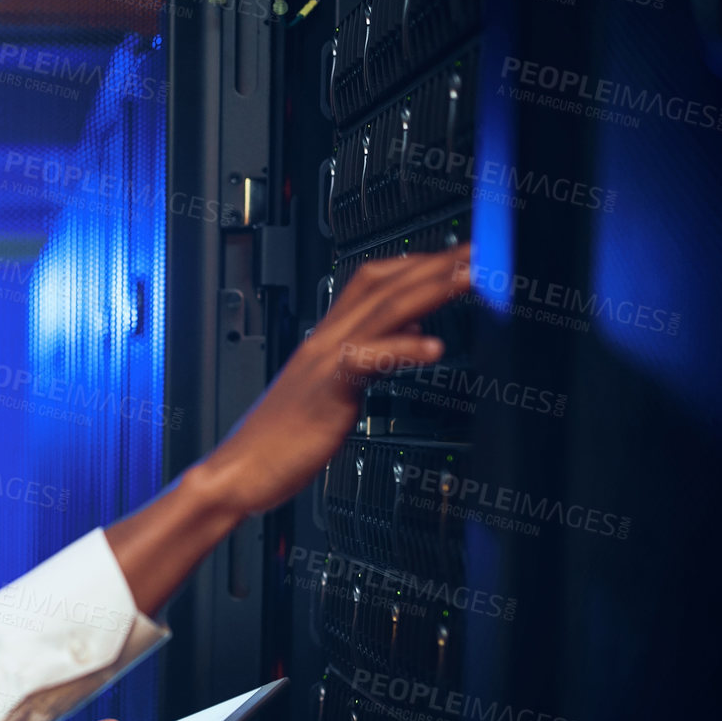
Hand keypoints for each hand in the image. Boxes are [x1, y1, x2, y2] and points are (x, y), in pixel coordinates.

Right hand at [204, 243, 472, 516]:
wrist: (238, 472)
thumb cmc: (281, 438)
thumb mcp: (333, 386)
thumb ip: (370, 354)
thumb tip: (408, 332)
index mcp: (327, 338)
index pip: (375, 280)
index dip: (418, 261)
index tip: (460, 253)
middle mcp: (326, 342)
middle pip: (386, 285)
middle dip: (438, 264)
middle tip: (484, 248)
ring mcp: (325, 363)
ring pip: (383, 312)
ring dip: (431, 289)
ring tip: (472, 278)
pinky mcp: (327, 392)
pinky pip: (366, 360)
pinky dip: (403, 349)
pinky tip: (434, 348)